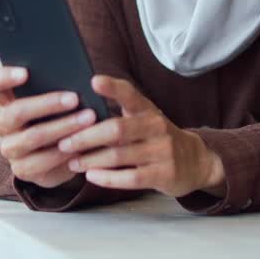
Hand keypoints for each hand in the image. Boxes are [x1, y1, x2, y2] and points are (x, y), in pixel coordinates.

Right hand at [0, 66, 98, 188]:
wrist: (59, 155)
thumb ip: (55, 87)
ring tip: (88, 119)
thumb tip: (75, 76)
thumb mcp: (54, 101)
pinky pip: (42, 161)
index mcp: (6, 100)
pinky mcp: (21, 169)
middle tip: (74, 98)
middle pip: (15, 111)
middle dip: (47, 104)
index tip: (25, 73)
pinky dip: (65, 151)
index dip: (3, 78)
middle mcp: (3, 124)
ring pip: (32, 136)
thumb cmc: (58, 116)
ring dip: (62, 127)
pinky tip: (82, 144)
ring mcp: (9, 148)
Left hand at [58, 75, 225, 197]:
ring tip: (73, 162)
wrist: (195, 162)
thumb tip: (80, 110)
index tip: (93, 81)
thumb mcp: (145, 119)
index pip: (130, 94)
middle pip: (117, 130)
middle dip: (86, 137)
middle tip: (64, 142)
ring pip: (120, 156)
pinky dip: (108, 178)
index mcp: (148, 110)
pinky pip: (131, 178)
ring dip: (92, 160)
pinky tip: (92, 176)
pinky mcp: (164, 174)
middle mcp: (157, 127)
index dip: (113, 87)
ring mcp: (162, 151)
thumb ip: (120, 113)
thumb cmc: (157, 138)